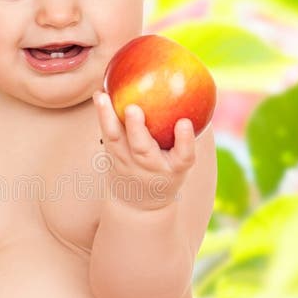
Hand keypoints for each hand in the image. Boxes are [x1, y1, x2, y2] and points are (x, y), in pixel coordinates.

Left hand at [93, 90, 195, 210]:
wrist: (140, 203)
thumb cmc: (167, 172)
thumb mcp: (183, 162)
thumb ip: (187, 135)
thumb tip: (197, 96)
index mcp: (173, 168)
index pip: (183, 157)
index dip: (185, 140)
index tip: (185, 123)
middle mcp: (148, 167)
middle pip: (141, 149)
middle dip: (136, 129)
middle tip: (133, 108)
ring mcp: (126, 164)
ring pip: (115, 141)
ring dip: (107, 118)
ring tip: (102, 96)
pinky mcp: (110, 157)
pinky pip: (106, 135)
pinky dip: (101, 115)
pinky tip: (100, 94)